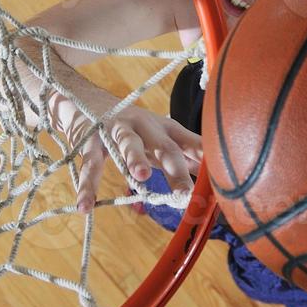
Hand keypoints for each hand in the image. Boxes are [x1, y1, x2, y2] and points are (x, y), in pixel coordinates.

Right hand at [49, 93, 202, 212]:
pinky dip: (87, 186)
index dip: (206, 158)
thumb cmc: (134, 128)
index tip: (221, 177)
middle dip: (175, 169)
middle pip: (164, 146)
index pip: (191, 143)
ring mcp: (117, 130)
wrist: (86, 100)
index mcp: (167, 129)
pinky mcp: (91, 138)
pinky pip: (90, 164)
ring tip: (141, 176)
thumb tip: (216, 178)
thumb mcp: (161, 138)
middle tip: (185, 194)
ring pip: (129, 143)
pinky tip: (85, 205)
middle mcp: (145, 126)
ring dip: (135, 158)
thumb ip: (186, 157)